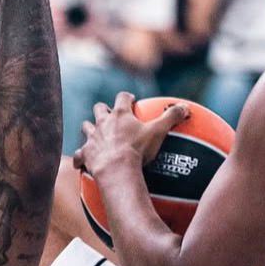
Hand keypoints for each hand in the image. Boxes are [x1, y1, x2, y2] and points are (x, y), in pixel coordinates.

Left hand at [73, 92, 189, 179]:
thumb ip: (171, 117)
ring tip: (95, 134)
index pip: (122, 97)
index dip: (126, 97)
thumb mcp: (158, 131)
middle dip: (103, 109)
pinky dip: (80, 158)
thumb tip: (185, 107)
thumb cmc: (138, 149)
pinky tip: (81, 163)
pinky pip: (79, 155)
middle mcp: (103, 122)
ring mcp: (92, 137)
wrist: (116, 168)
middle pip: (99, 108)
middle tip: (109, 114)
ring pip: (86, 127)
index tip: (131, 99)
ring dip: (90, 129)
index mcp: (120, 114)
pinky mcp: (85, 153)